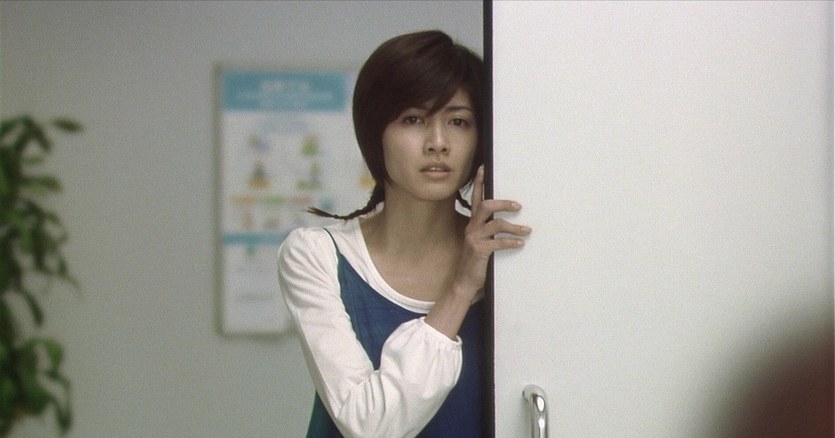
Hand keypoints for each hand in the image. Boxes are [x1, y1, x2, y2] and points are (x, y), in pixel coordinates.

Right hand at [454, 165, 530, 296]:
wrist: (464, 283)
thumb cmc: (475, 263)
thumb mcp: (480, 243)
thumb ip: (489, 232)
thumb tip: (506, 224)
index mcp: (472, 224)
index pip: (475, 199)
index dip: (479, 183)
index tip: (484, 168)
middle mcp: (471, 228)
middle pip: (485, 206)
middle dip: (503, 203)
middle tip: (518, 206)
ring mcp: (474, 239)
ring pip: (496, 224)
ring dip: (514, 226)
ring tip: (528, 230)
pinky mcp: (479, 250)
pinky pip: (498, 242)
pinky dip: (511, 242)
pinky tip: (521, 243)